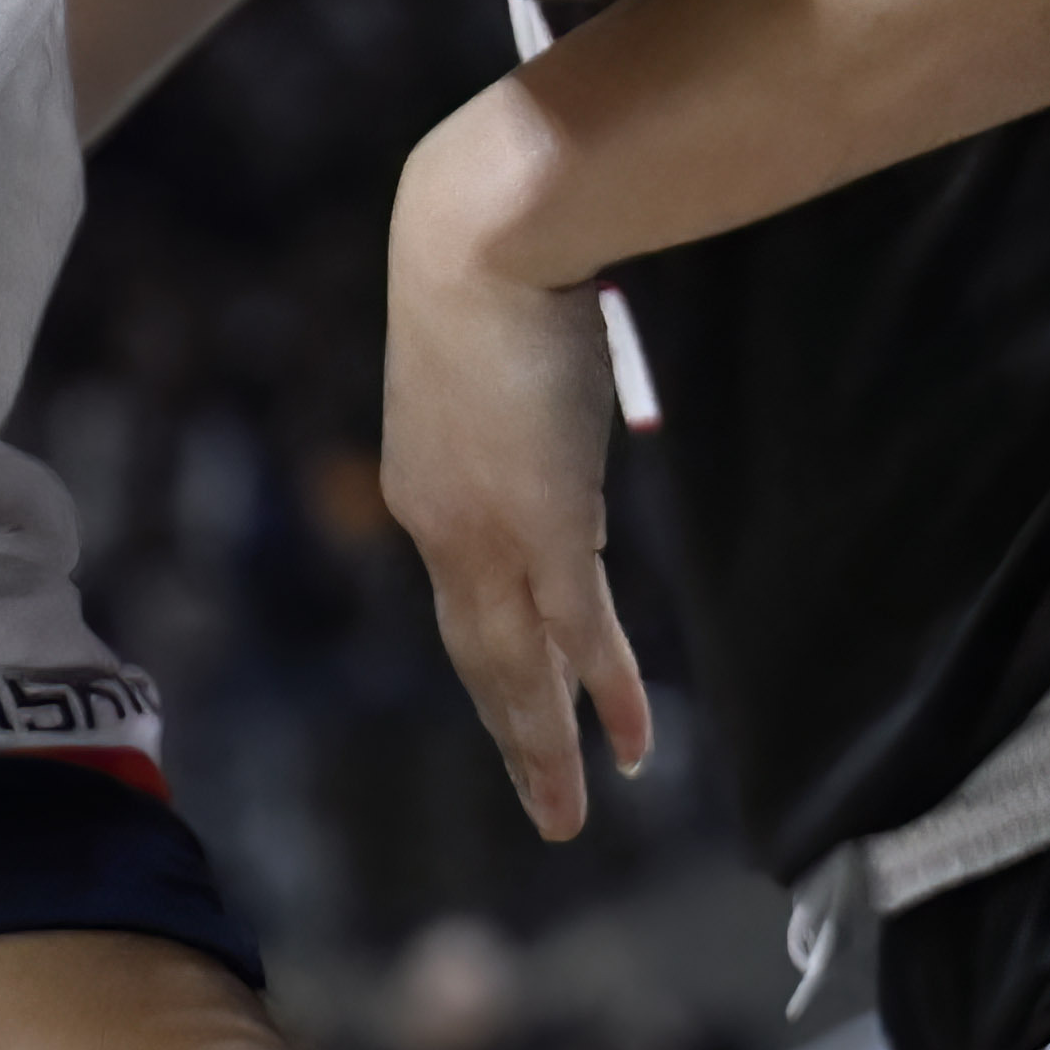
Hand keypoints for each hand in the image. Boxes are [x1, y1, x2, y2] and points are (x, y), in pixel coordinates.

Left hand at [378, 103, 654, 839]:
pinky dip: (596, 703)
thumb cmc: (490, 252)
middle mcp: (441, 524)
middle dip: (510, 728)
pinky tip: (626, 753)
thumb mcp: (493, 336)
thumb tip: (562, 345)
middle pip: (479, 652)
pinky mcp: (542, 530)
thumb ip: (523, 375)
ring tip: (565, 816)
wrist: (477, 233)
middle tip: (539, 798)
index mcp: (424, 478)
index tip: (527, 685)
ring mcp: (489, 536)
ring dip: (542, 748)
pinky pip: (574, 640)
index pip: (466, 591)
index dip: (498, 648)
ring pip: (517, 669)